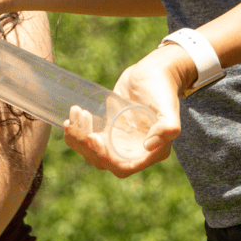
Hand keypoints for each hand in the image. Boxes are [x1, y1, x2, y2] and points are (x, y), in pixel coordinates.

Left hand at [62, 45, 183, 176]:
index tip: (94, 137)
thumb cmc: (162, 89)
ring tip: (78, 112)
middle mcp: (133, 151)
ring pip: (90, 151)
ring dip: (77, 137)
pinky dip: (75, 132)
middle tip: (84, 118)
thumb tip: (148, 146)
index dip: (105, 158)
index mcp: (151, 152)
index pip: (122, 167)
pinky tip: (71, 116)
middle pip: (102, 161)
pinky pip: (87, 140)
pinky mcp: (107, 131)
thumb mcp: (169, 107)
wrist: (152, 72)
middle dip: (86, 144)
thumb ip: (168, 128)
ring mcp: (118, 142)